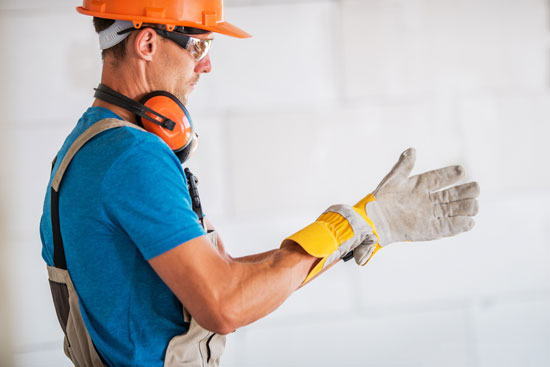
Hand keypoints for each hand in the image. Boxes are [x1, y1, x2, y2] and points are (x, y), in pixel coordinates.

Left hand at [353, 148, 479, 264]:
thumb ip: (404, 165)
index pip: (440, 178)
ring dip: (466, 208)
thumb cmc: (381, 199)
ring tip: (475, 205)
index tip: (461, 170)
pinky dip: (459, 225)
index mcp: (421, 185)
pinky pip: (447, 227)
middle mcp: (428, 200)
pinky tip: (469, 222)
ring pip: (454, 210)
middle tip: (475, 188)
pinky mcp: (429, 230)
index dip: (451, 174)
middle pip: (453, 195)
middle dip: (466, 192)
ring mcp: (430, 215)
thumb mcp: (393, 179)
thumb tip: (412, 150)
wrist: (374, 220)